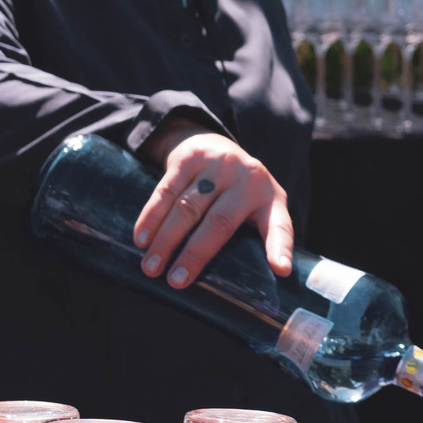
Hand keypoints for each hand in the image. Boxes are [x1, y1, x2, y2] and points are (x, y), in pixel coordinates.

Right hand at [133, 121, 293, 286]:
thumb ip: (256, 236)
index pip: (280, 226)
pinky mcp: (190, 158)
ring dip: (166, 240)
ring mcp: (218, 165)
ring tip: (151, 267)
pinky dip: (151, 217)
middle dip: (195, 254)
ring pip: (187, 208)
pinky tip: (142, 238)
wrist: (213, 141)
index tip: (280, 270)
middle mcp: (248, 179)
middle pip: (219, 222)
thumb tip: (250, 282)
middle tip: (175, 281)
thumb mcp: (259, 206)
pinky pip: (166, 191)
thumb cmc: (237, 189)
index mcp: (270, 198)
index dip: (280, 248)